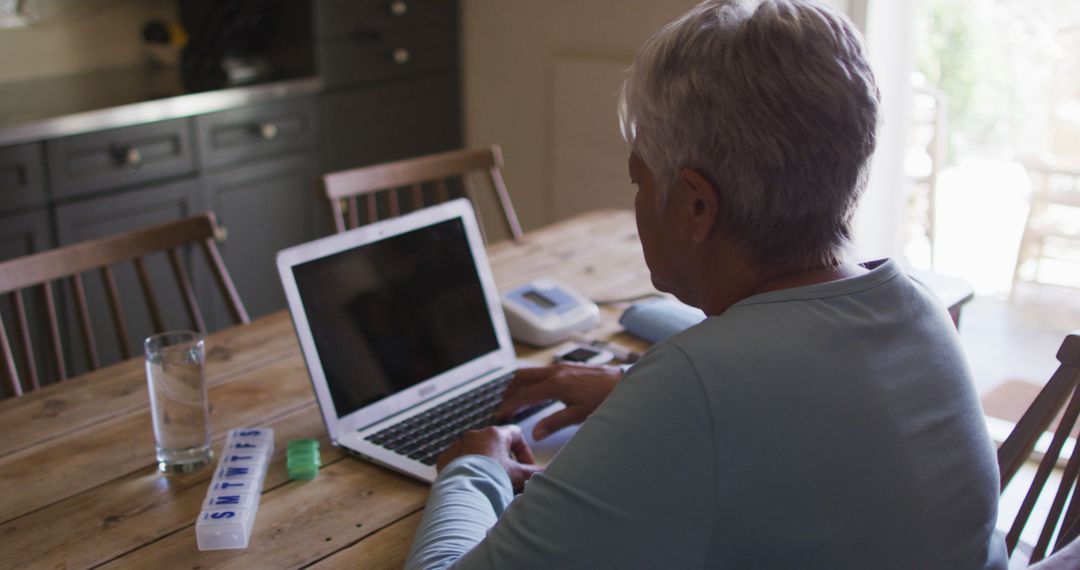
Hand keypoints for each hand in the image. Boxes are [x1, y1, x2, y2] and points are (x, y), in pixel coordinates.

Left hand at [437, 425, 541, 490]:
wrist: (463, 492)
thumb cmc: (491, 479)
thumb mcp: (517, 475)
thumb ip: (533, 473)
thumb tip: (547, 473)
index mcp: (495, 434)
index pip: (516, 434)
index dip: (524, 451)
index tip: (526, 466)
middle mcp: (475, 435)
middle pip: (495, 444)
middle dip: (503, 460)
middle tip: (508, 477)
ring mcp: (458, 445)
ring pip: (476, 452)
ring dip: (484, 464)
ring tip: (489, 482)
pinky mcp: (445, 458)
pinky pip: (459, 461)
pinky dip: (467, 470)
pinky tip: (472, 483)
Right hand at [495, 363, 621, 439]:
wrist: (622, 383)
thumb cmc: (604, 399)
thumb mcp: (579, 415)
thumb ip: (555, 422)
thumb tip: (536, 433)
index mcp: (555, 385)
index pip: (524, 395)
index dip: (510, 405)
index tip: (501, 414)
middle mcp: (555, 372)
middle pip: (522, 377)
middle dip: (509, 390)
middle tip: (504, 405)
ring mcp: (561, 367)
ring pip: (531, 372)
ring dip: (520, 384)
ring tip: (516, 398)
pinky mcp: (567, 366)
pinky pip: (542, 371)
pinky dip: (532, 380)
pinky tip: (536, 391)